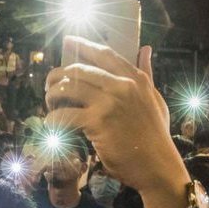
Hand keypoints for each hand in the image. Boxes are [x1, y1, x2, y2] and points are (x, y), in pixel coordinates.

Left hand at [45, 37, 179, 194]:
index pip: (104, 54)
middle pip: (79, 70)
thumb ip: (147, 73)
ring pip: (67, 88)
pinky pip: (64, 115)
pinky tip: (53, 125)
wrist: (158, 166)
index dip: (82, 45)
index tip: (67, 41)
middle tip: (50, 87)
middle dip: (58, 76)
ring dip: (52, 96)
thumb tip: (146, 49)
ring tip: (51, 105)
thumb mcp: (155, 99)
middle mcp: (122, 86)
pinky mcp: (97, 123)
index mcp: (136, 79)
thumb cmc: (156, 135)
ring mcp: (109, 103)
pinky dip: (53, 120)